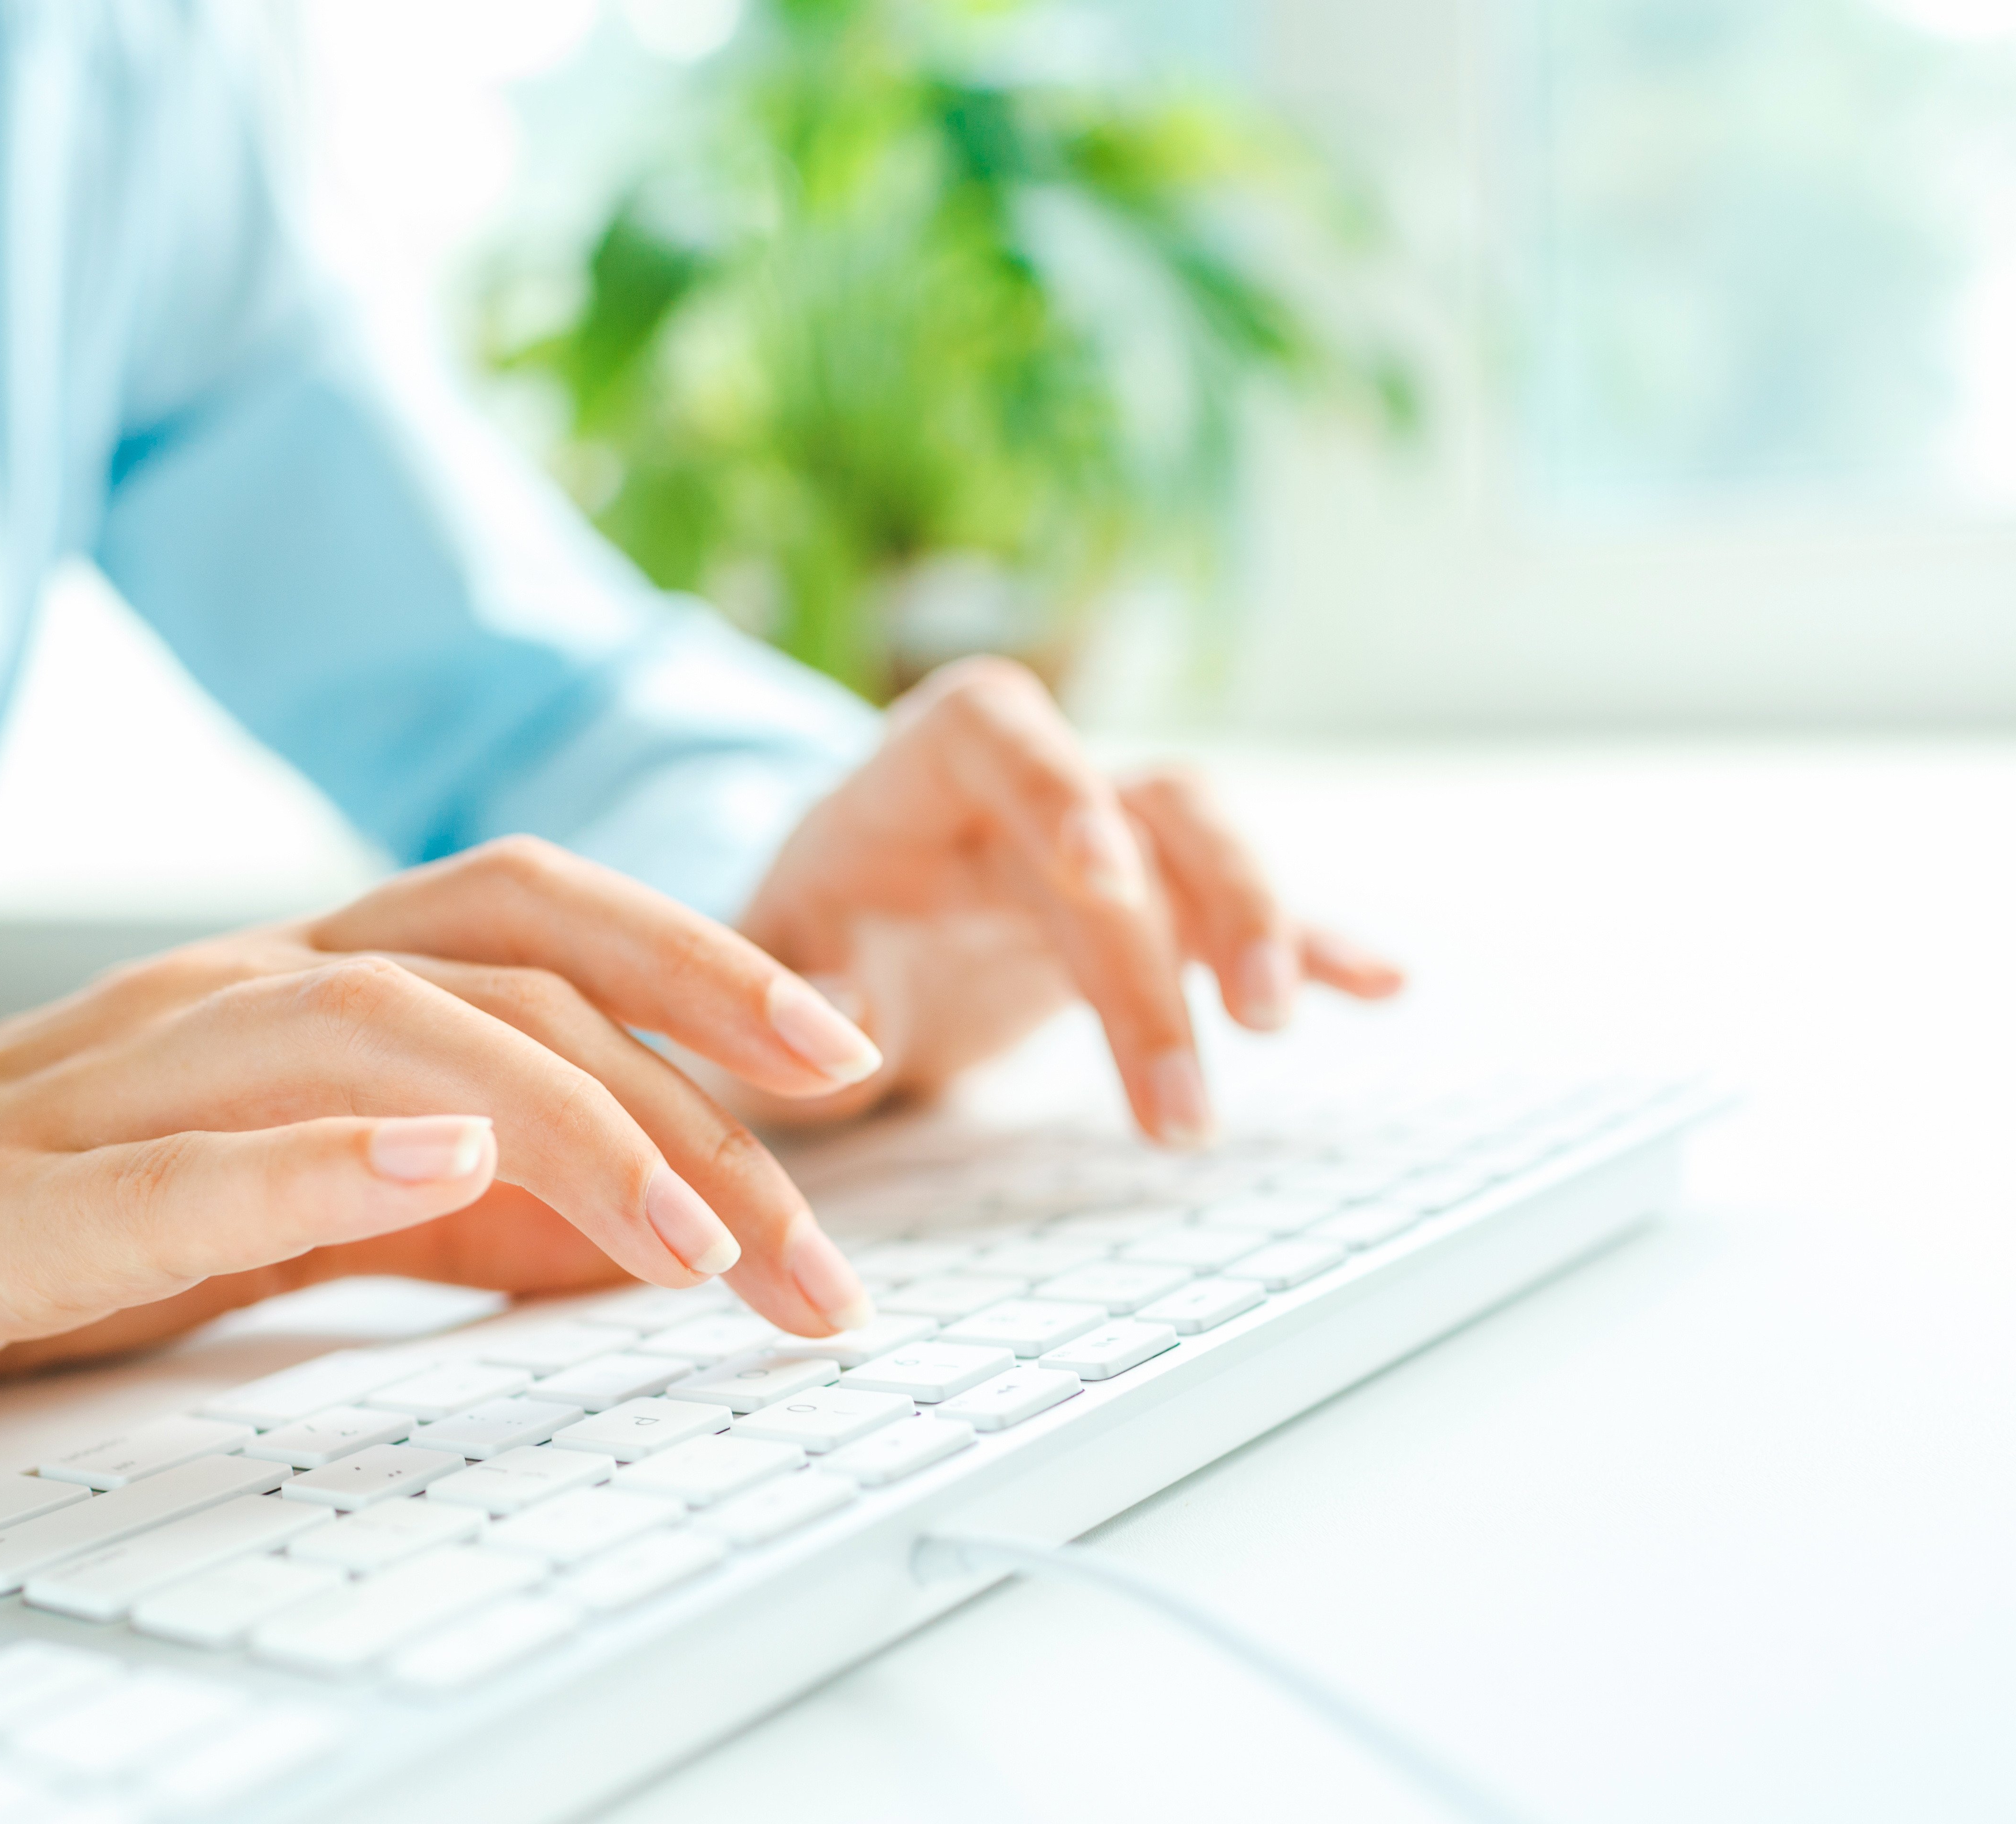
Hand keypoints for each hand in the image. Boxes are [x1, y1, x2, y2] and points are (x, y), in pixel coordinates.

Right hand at [0, 840, 886, 1442]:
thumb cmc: (51, 1219)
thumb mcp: (301, 1201)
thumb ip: (456, 1196)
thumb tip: (650, 1230)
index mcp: (303, 984)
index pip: (537, 929)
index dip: (704, 969)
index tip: (851, 1064)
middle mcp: (233, 988)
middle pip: (497, 945)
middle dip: (690, 1034)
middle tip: (836, 1152)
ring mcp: (123, 1074)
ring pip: (375, 1032)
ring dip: (559, 1125)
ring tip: (693, 1240)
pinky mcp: (16, 1191)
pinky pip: (176, 1158)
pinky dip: (317, 1158)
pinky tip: (433, 1158)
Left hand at [738, 658, 1403, 1139]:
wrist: (839, 943)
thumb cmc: (795, 943)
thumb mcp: (757, 968)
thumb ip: (789, 988)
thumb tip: (841, 1025)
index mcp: (921, 769)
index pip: (1001, 729)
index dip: (1059, 785)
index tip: (1103, 876)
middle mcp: (1033, 784)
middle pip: (1136, 812)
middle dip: (1175, 934)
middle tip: (1211, 1055)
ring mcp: (1109, 838)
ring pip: (1204, 844)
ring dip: (1253, 929)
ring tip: (1272, 1030)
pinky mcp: (1157, 908)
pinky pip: (1244, 914)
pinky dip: (1314, 944)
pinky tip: (1384, 986)